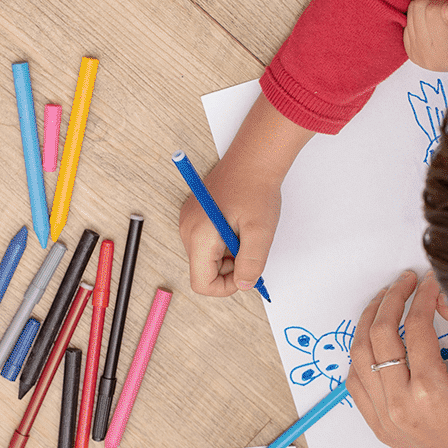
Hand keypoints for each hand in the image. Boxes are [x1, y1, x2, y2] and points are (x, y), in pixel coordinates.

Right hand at [178, 155, 281, 296]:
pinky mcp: (194, 217)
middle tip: (249, 245)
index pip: (201, 283)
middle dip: (230, 268)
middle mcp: (187, 230)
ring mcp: (188, 223)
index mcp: (199, 236)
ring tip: (244, 232)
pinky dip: (224, 243)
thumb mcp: (260, 232)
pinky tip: (236, 224)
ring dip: (229, 255)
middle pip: (204, 271)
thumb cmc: (256, 190)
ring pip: (207, 258)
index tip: (246, 272)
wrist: (253, 160)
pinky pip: (207, 243)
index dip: (226, 286)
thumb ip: (251, 263)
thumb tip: (243, 285)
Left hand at [346, 271, 447, 447]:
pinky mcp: (378, 425)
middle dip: (390, 300)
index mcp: (432, 393)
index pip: (416, 328)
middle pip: (379, 336)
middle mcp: (401, 405)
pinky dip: (361, 355)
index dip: (423, 297)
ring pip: (359, 357)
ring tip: (385, 302)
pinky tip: (375, 338)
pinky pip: (356, 382)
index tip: (431, 281)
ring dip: (368, 323)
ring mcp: (385, 418)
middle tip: (404, 281)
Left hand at [403, 0, 447, 70]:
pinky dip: (423, 16)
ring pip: (413, 9)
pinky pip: (408, 18)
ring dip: (431, 6)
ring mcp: (418, 56)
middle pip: (420, 7)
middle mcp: (430, 58)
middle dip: (439, 2)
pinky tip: (438, 24)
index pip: (433, 11)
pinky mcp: (411, 51)